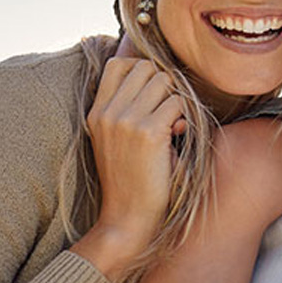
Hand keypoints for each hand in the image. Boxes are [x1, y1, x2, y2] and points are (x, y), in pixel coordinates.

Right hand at [71, 58, 185, 278]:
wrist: (127, 219)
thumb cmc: (130, 179)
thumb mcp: (115, 139)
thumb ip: (128, 108)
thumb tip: (162, 77)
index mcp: (96, 112)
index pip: (118, 63)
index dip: (143, 70)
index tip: (154, 93)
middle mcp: (107, 112)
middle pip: (146, 67)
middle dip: (165, 84)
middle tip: (167, 110)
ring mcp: (126, 120)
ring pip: (165, 81)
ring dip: (177, 100)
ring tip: (173, 124)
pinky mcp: (148, 132)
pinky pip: (178, 103)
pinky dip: (185, 116)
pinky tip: (178, 136)